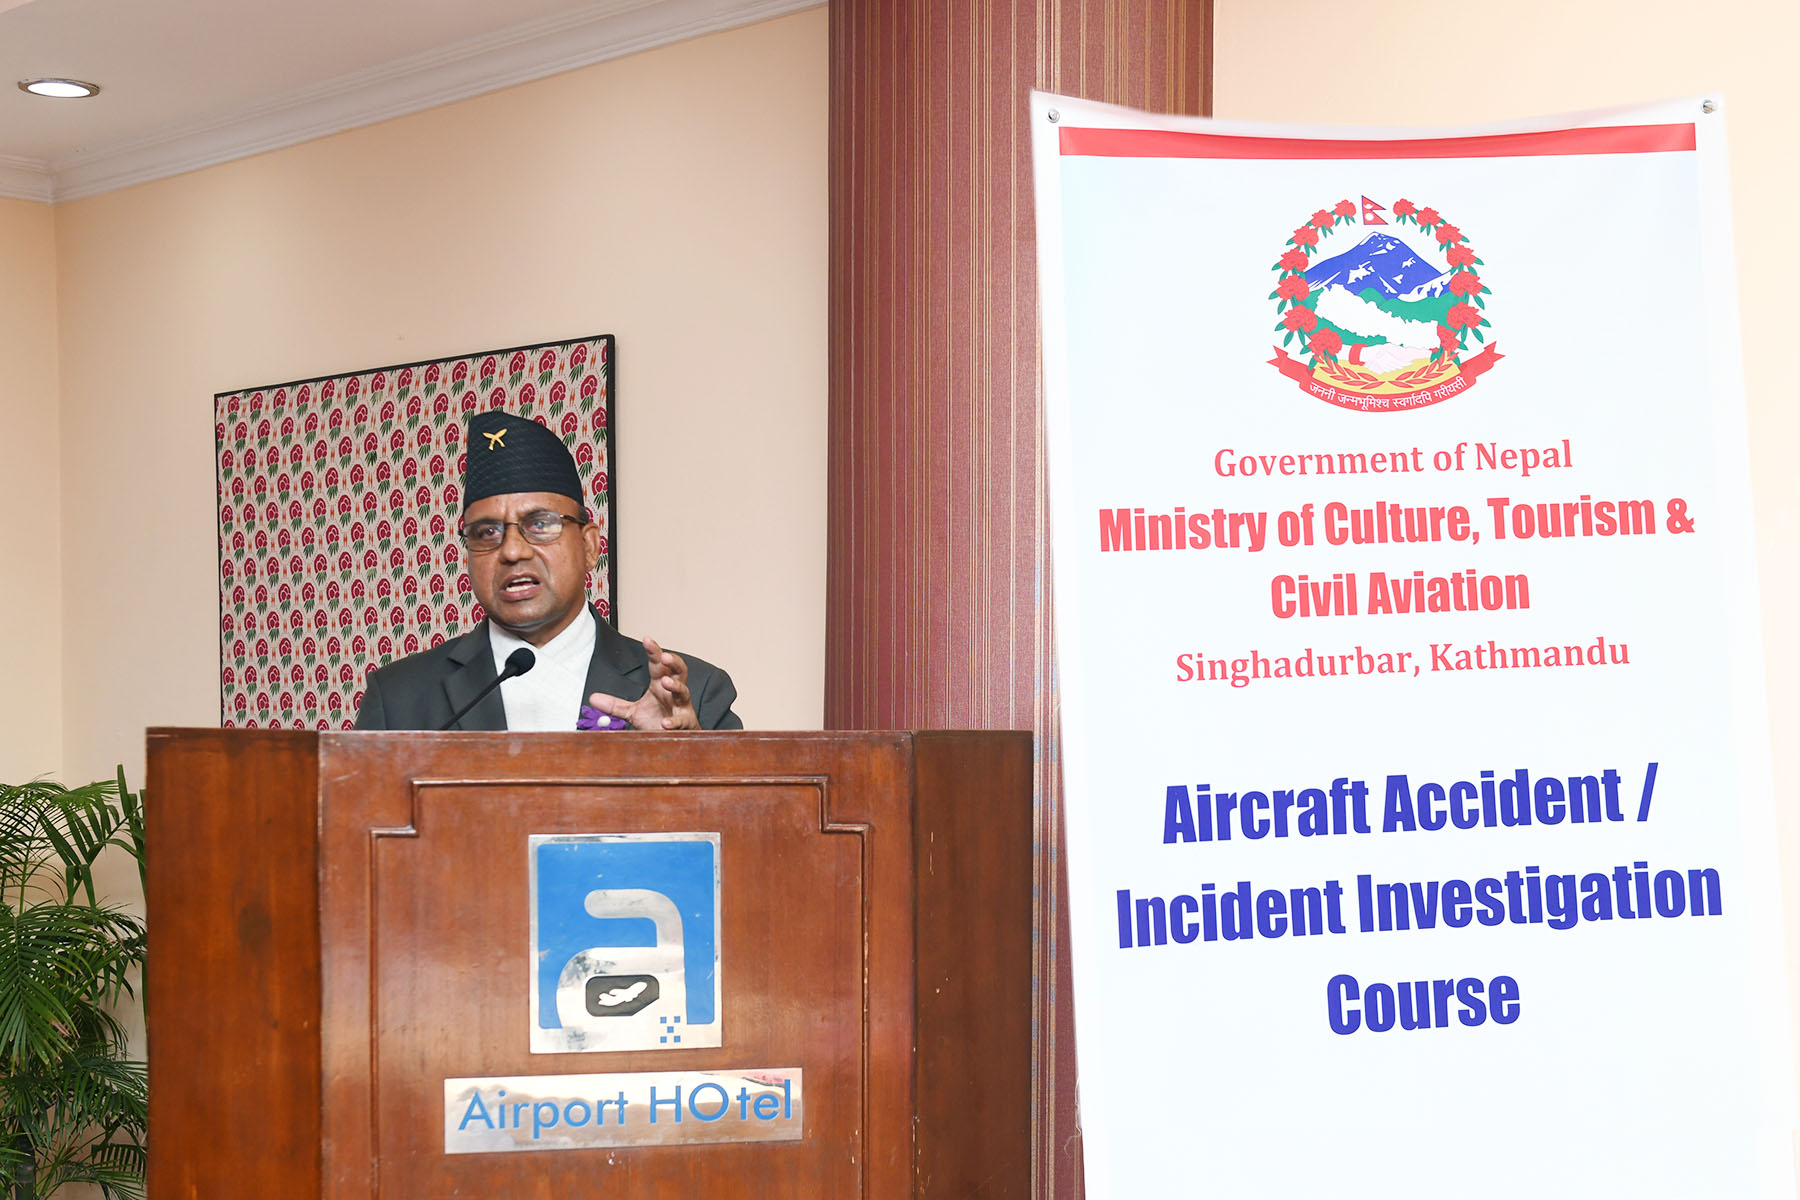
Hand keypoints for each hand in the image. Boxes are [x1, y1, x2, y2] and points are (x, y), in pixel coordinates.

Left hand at [586, 637, 700, 730]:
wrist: (672, 739)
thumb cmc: (657, 720)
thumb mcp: (633, 711)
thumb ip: (614, 705)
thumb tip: (593, 698)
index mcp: (660, 685)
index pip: (658, 664)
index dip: (654, 651)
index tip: (646, 639)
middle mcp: (673, 693)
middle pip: (679, 671)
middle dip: (673, 662)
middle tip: (664, 657)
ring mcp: (681, 707)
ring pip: (684, 691)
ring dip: (676, 686)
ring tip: (666, 682)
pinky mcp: (684, 724)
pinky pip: (681, 721)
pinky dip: (674, 722)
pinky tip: (665, 723)